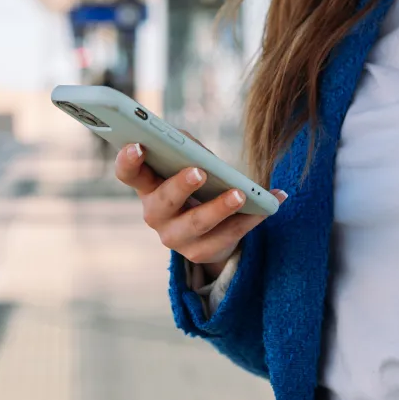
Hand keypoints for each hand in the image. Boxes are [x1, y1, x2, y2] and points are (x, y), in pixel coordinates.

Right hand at [114, 139, 286, 277]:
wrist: (207, 229)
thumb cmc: (193, 183)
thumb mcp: (187, 163)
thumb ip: (187, 149)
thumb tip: (196, 149)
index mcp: (147, 186)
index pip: (128, 173)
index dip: (128, 161)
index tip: (138, 145)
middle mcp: (155, 214)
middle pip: (163, 202)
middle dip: (181, 187)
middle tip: (199, 172)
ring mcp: (175, 237)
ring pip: (196, 224)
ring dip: (219, 208)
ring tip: (240, 194)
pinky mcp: (200, 253)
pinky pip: (227, 236)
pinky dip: (251, 219)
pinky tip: (270, 203)